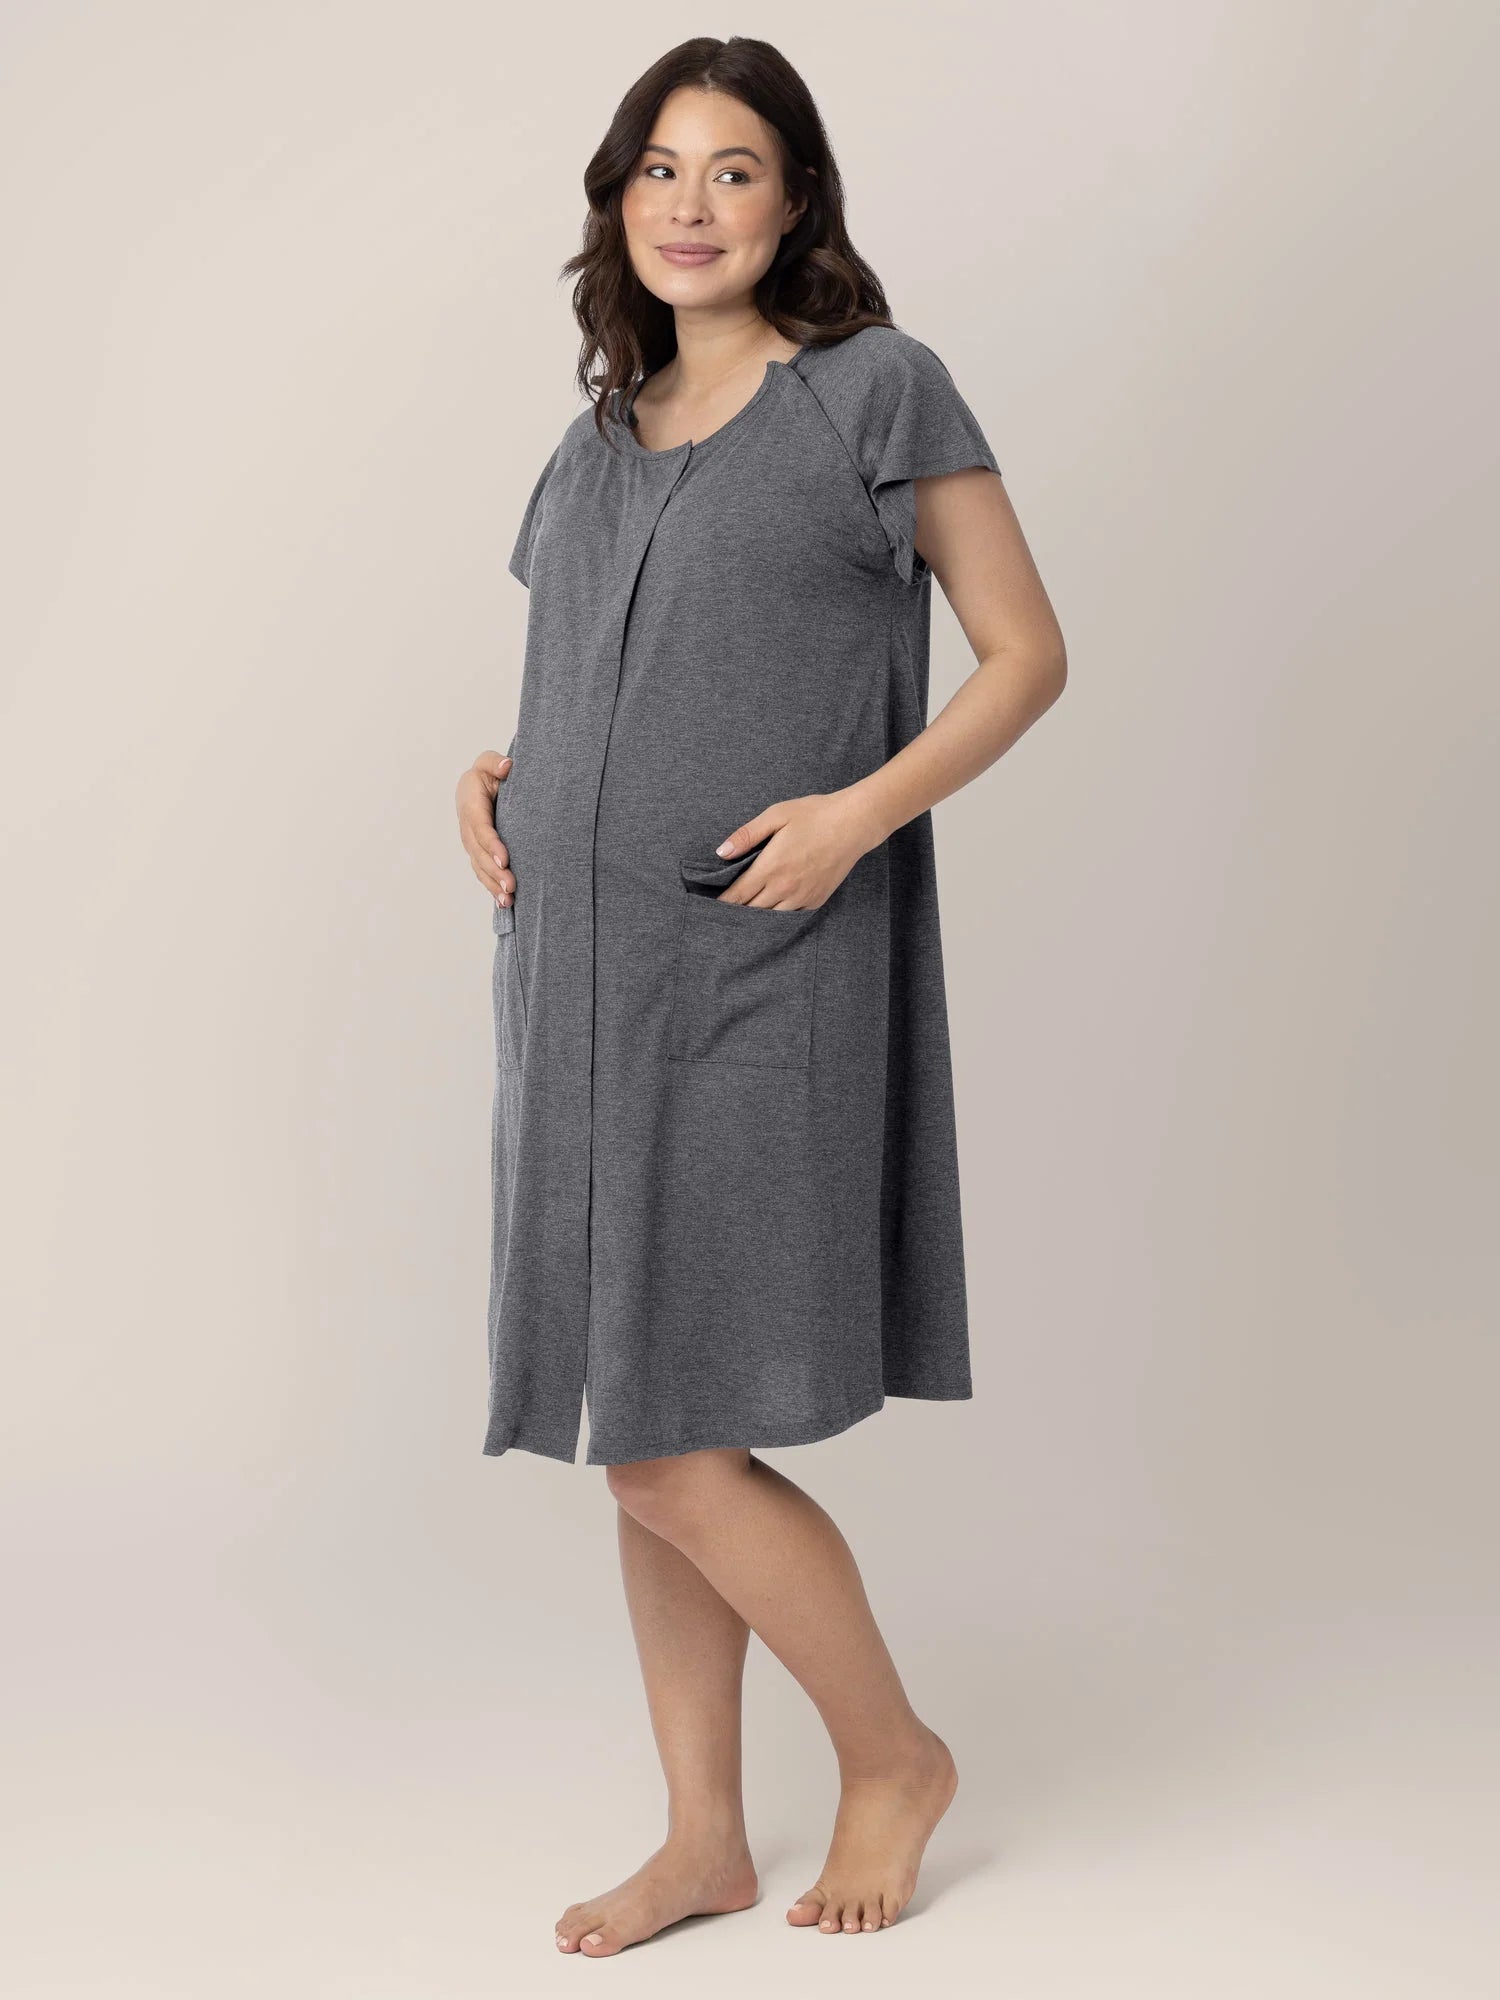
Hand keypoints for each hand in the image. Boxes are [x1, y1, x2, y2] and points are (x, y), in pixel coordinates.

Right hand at [456, 749, 515, 906]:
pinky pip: (482, 873)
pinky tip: (504, 903)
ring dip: (492, 885)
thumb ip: (495, 762)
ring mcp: (470, 843)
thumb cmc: (488, 773)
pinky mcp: (477, 854)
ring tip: (508, 901)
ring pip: (480, 867)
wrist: (478, 787)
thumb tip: (507, 767)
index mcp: (470, 804)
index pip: (480, 828)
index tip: (505, 859)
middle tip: (511, 887)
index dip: (492, 844)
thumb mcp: (489, 762)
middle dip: (494, 872)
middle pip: (479, 853)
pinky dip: (491, 888)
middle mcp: (467, 828)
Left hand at [711, 789, 887, 908]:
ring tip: (745, 912)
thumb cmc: (815, 815)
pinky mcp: (816, 900)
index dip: (722, 903)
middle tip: (724, 911)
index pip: (737, 895)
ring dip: (757, 915)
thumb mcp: (776, 815)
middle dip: (736, 911)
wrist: (854, 824)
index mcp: (771, 867)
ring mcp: (802, 897)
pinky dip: (778, 914)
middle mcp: (784, 887)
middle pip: (751, 910)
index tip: (711, 907)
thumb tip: (722, 852)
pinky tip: (772, 908)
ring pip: (770, 917)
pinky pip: (790, 915)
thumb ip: (747, 835)